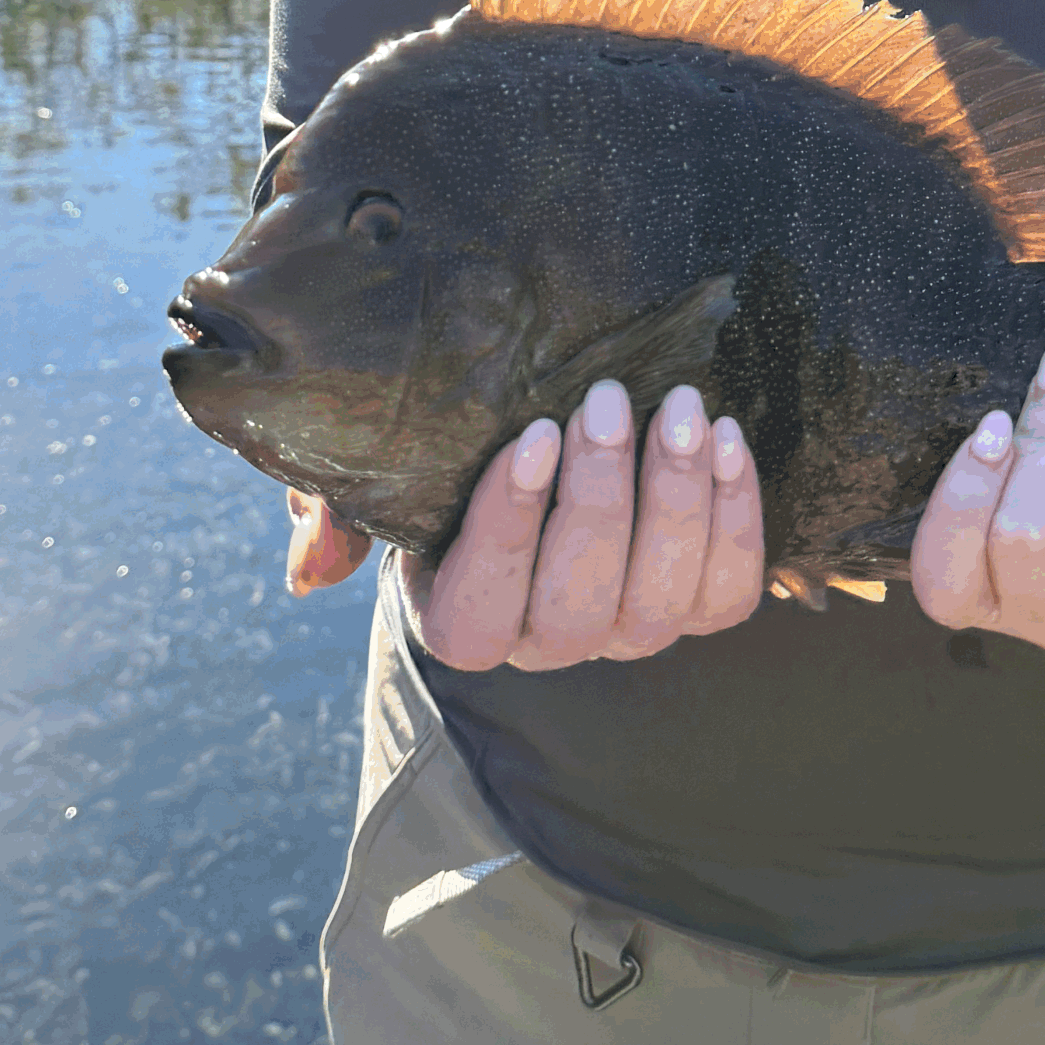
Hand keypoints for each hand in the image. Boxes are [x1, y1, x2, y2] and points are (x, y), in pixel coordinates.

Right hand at [285, 380, 766, 670]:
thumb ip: (334, 514)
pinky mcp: (698, 607)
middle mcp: (549, 645)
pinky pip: (728, 588)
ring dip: (676, 497)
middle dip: (601, 495)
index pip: (482, 605)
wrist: (537, 448)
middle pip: (581, 599)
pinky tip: (729, 440)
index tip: (533, 434)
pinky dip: (736, 516)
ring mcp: (630, 631)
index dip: (511, 524)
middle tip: (608, 400)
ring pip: (662, 597)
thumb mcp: (377, 483)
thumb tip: (309, 573)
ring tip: (683, 406)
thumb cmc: (445, 466)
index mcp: (463, 621)